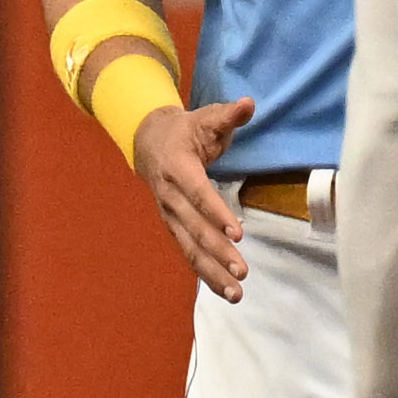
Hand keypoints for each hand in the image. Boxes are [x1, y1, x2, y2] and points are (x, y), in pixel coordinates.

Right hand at [132, 94, 256, 298]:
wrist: (148, 142)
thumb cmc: (185, 130)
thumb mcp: (205, 117)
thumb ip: (229, 115)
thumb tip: (249, 104)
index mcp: (177, 167)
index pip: (199, 193)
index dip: (217, 213)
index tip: (238, 232)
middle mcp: (170, 196)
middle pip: (194, 228)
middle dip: (218, 251)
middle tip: (242, 271)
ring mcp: (170, 215)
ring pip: (190, 248)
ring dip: (212, 273)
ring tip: (236, 294)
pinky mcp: (175, 227)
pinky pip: (189, 254)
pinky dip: (207, 274)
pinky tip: (226, 292)